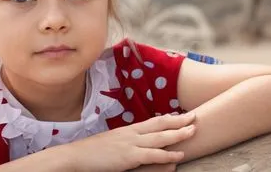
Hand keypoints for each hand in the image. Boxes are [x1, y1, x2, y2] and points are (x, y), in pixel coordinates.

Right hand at [68, 112, 195, 171]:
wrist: (76, 156)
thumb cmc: (92, 152)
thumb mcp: (111, 143)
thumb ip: (126, 143)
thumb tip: (135, 145)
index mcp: (128, 130)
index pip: (152, 121)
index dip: (168, 117)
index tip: (180, 114)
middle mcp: (131, 134)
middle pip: (160, 124)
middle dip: (178, 120)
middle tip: (194, 116)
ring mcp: (131, 144)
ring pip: (160, 137)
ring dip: (178, 133)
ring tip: (194, 130)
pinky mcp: (129, 156)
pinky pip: (153, 155)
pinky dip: (168, 154)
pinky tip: (180, 154)